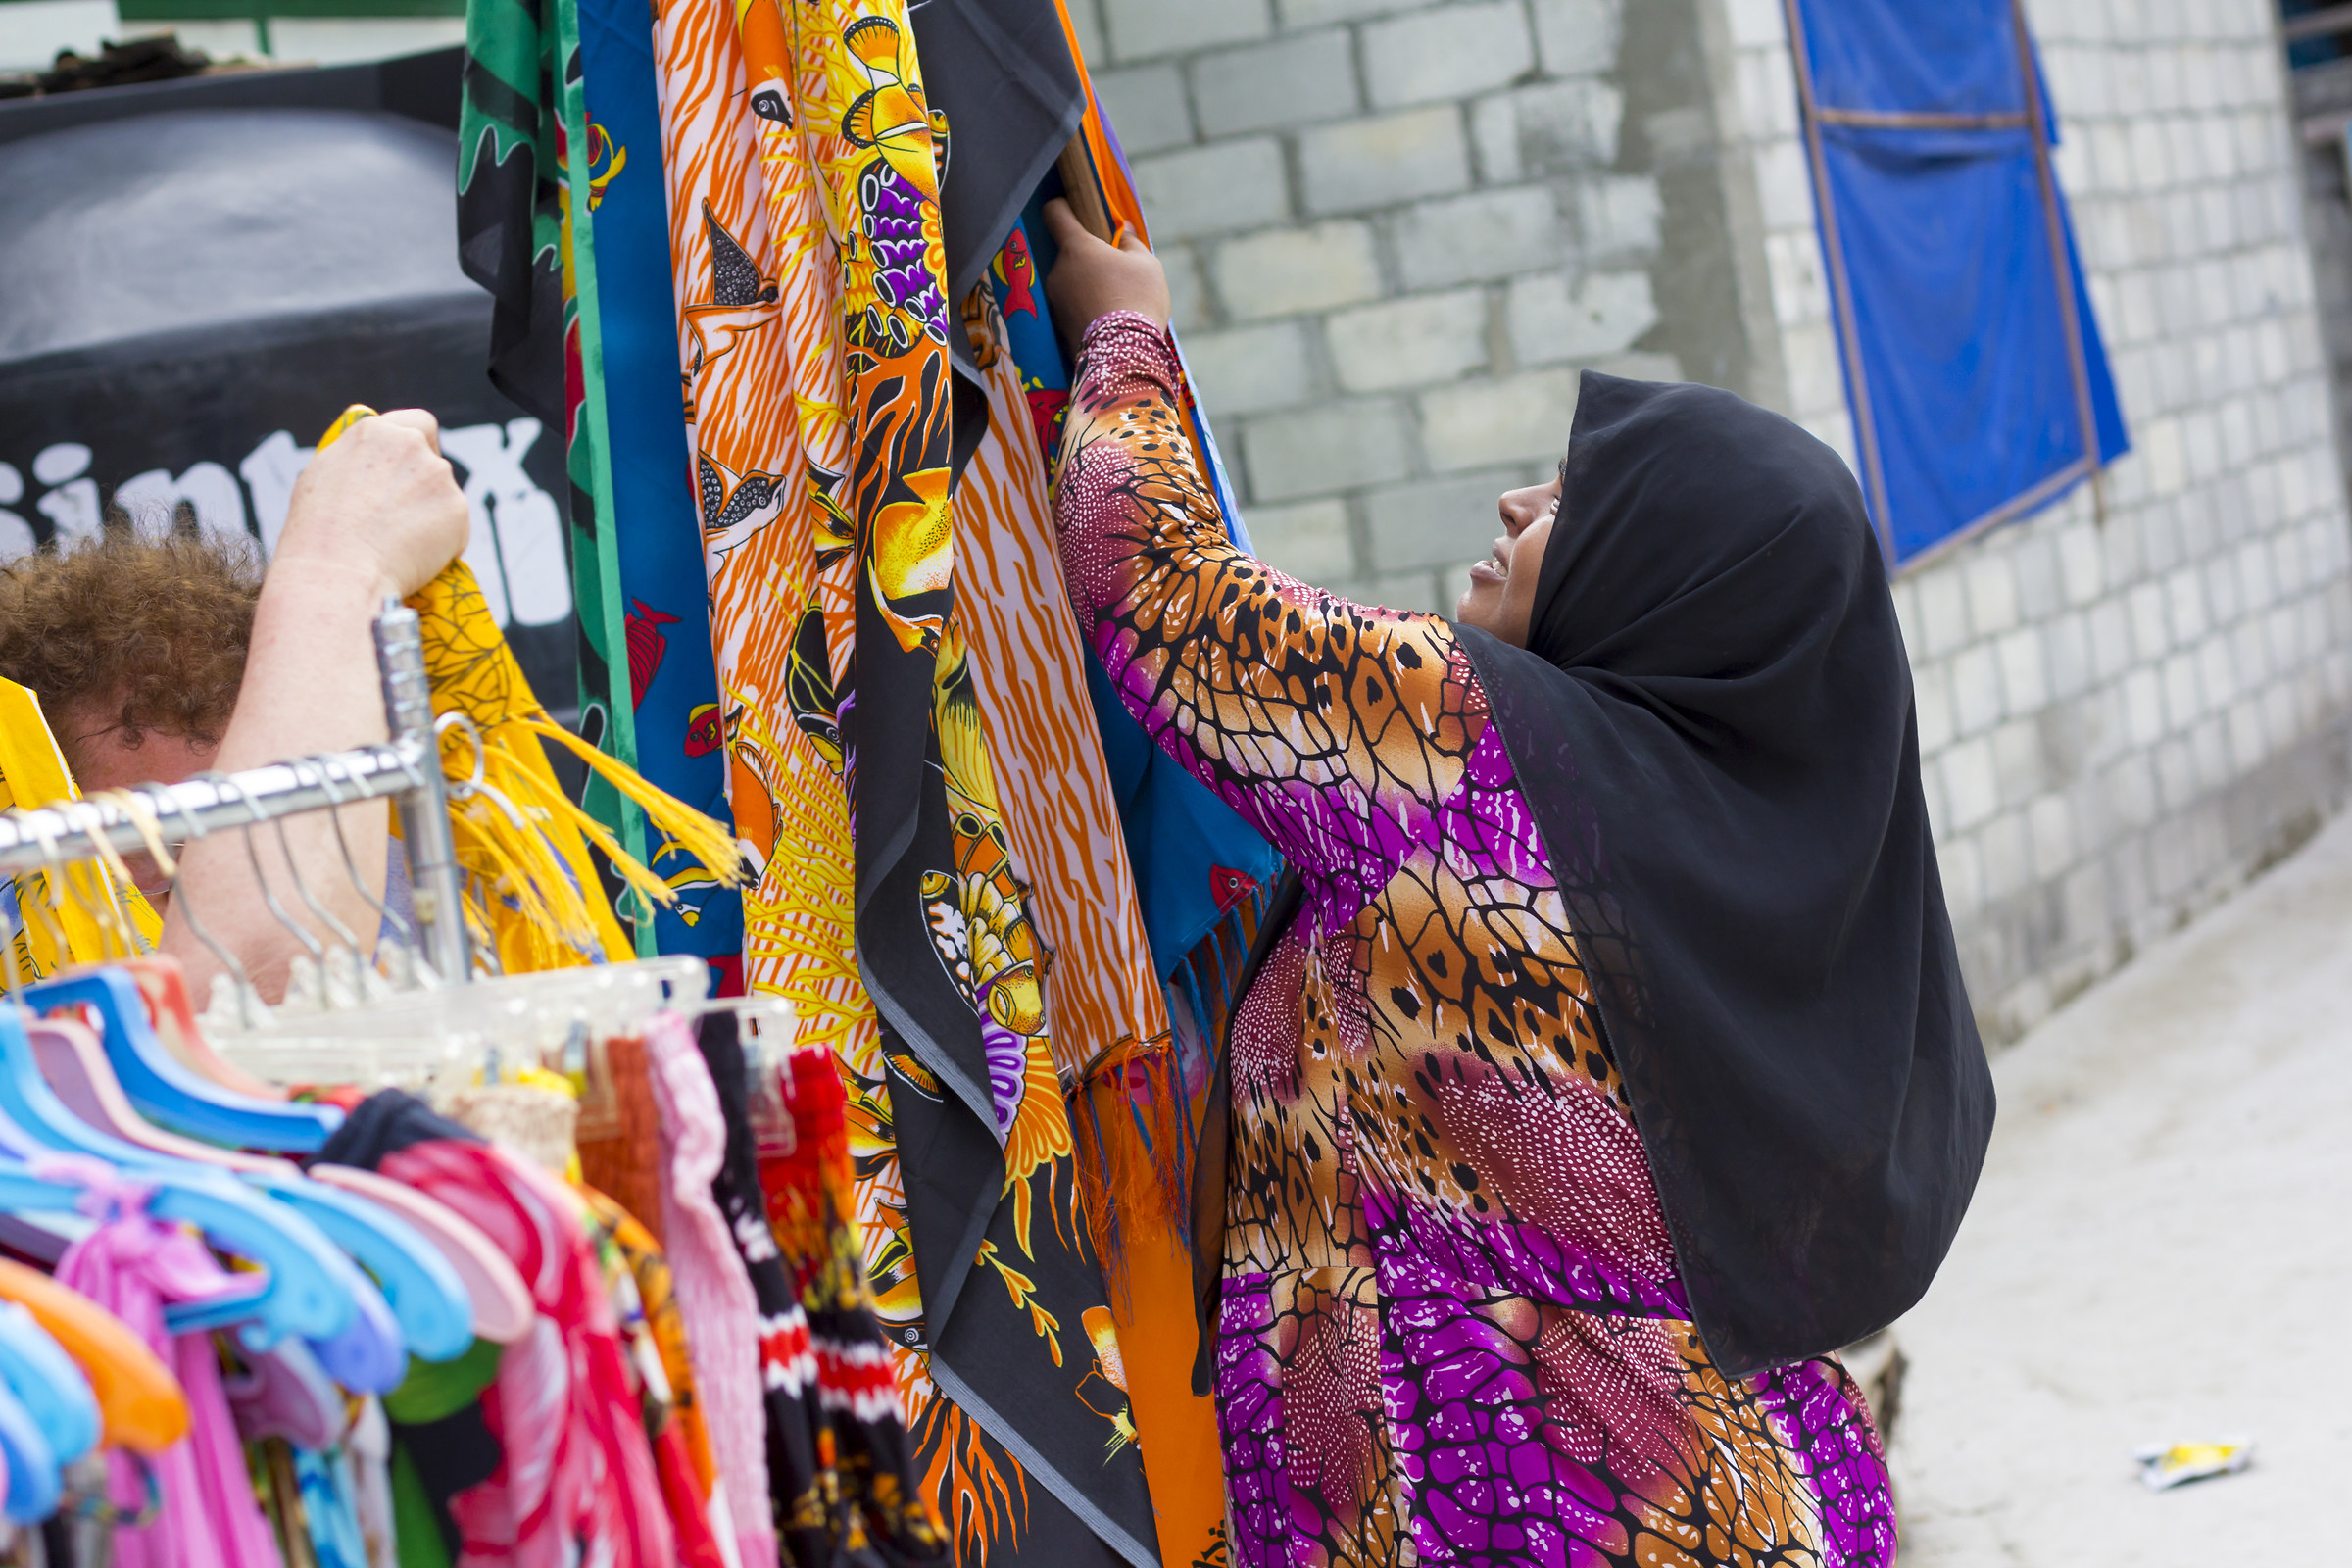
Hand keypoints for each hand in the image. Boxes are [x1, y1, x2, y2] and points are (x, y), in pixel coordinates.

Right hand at [274, 409, 469, 599]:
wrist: (339, 571)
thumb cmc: (318, 532)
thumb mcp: (321, 475)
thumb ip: (354, 459)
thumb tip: (369, 461)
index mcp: (376, 432)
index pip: (418, 424)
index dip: (421, 446)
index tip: (414, 466)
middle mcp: (412, 446)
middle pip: (433, 462)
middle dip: (424, 486)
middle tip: (402, 517)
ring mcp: (438, 476)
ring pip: (444, 497)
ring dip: (431, 515)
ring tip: (398, 544)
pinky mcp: (457, 510)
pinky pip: (455, 528)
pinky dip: (442, 543)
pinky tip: (414, 557)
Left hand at [1042, 197, 1170, 345]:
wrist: (1124, 356)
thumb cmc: (1138, 300)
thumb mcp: (1146, 264)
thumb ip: (1131, 242)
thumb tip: (1123, 230)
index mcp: (1076, 248)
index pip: (1055, 213)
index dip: (1064, 206)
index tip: (1075, 208)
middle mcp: (1057, 271)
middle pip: (1070, 253)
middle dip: (1089, 259)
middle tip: (1117, 273)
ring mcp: (1054, 301)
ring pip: (1072, 283)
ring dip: (1089, 286)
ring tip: (1117, 303)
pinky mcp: (1057, 327)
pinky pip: (1073, 308)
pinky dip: (1087, 308)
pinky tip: (1109, 321)